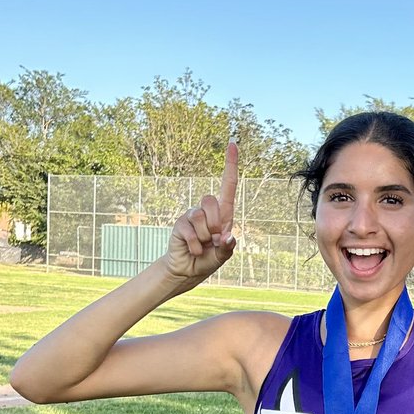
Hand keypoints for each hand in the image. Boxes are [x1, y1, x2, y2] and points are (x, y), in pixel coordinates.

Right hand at [164, 139, 237, 280]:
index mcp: (224, 213)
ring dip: (204, 237)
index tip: (232, 143)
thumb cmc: (210, 259)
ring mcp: (192, 216)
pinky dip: (195, 245)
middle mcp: (208, 211)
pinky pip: (190, 230)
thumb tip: (228, 237)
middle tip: (212, 239)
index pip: (228, 185)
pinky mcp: (181, 224)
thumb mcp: (223, 255)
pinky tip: (194, 250)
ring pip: (200, 216)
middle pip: (211, 200)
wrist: (189, 269)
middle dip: (214, 223)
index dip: (231, 164)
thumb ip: (227, 247)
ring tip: (203, 245)